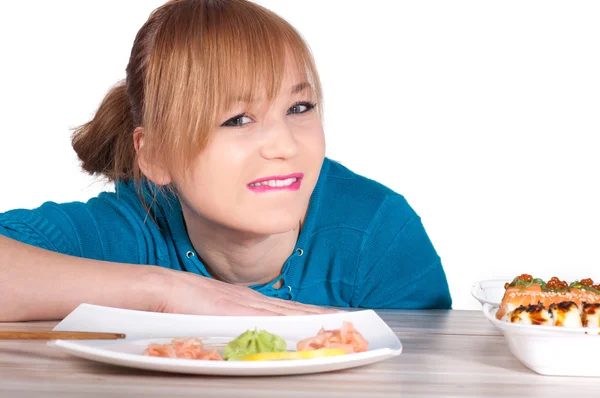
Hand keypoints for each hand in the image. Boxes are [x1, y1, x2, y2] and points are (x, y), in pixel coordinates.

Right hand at [145, 267, 338, 315]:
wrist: (163, 288)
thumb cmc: (181, 301)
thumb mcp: (212, 309)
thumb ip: (229, 319)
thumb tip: (243, 332)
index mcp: (246, 301)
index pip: (285, 308)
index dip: (308, 312)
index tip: (328, 316)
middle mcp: (252, 301)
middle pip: (293, 309)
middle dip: (319, 315)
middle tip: (345, 319)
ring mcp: (247, 305)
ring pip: (289, 312)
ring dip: (313, 317)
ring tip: (337, 321)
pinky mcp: (239, 312)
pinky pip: (273, 319)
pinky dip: (294, 321)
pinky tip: (308, 325)